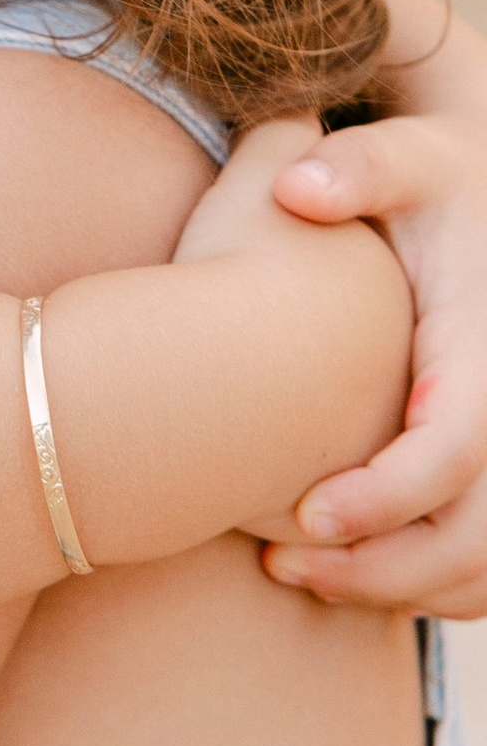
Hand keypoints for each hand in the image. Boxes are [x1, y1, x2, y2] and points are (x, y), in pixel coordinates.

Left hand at [260, 109, 486, 616]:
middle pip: (475, 532)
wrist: (483, 201)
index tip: (301, 513)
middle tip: (280, 565)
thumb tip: (296, 187)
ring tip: (298, 574)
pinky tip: (348, 573)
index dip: (386, 493)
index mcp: (486, 345)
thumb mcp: (408, 158)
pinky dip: (430, 587)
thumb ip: (358, 168)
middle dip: (381, 564)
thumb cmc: (436, 184)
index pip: (455, 446)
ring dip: (399, 586)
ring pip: (485, 565)